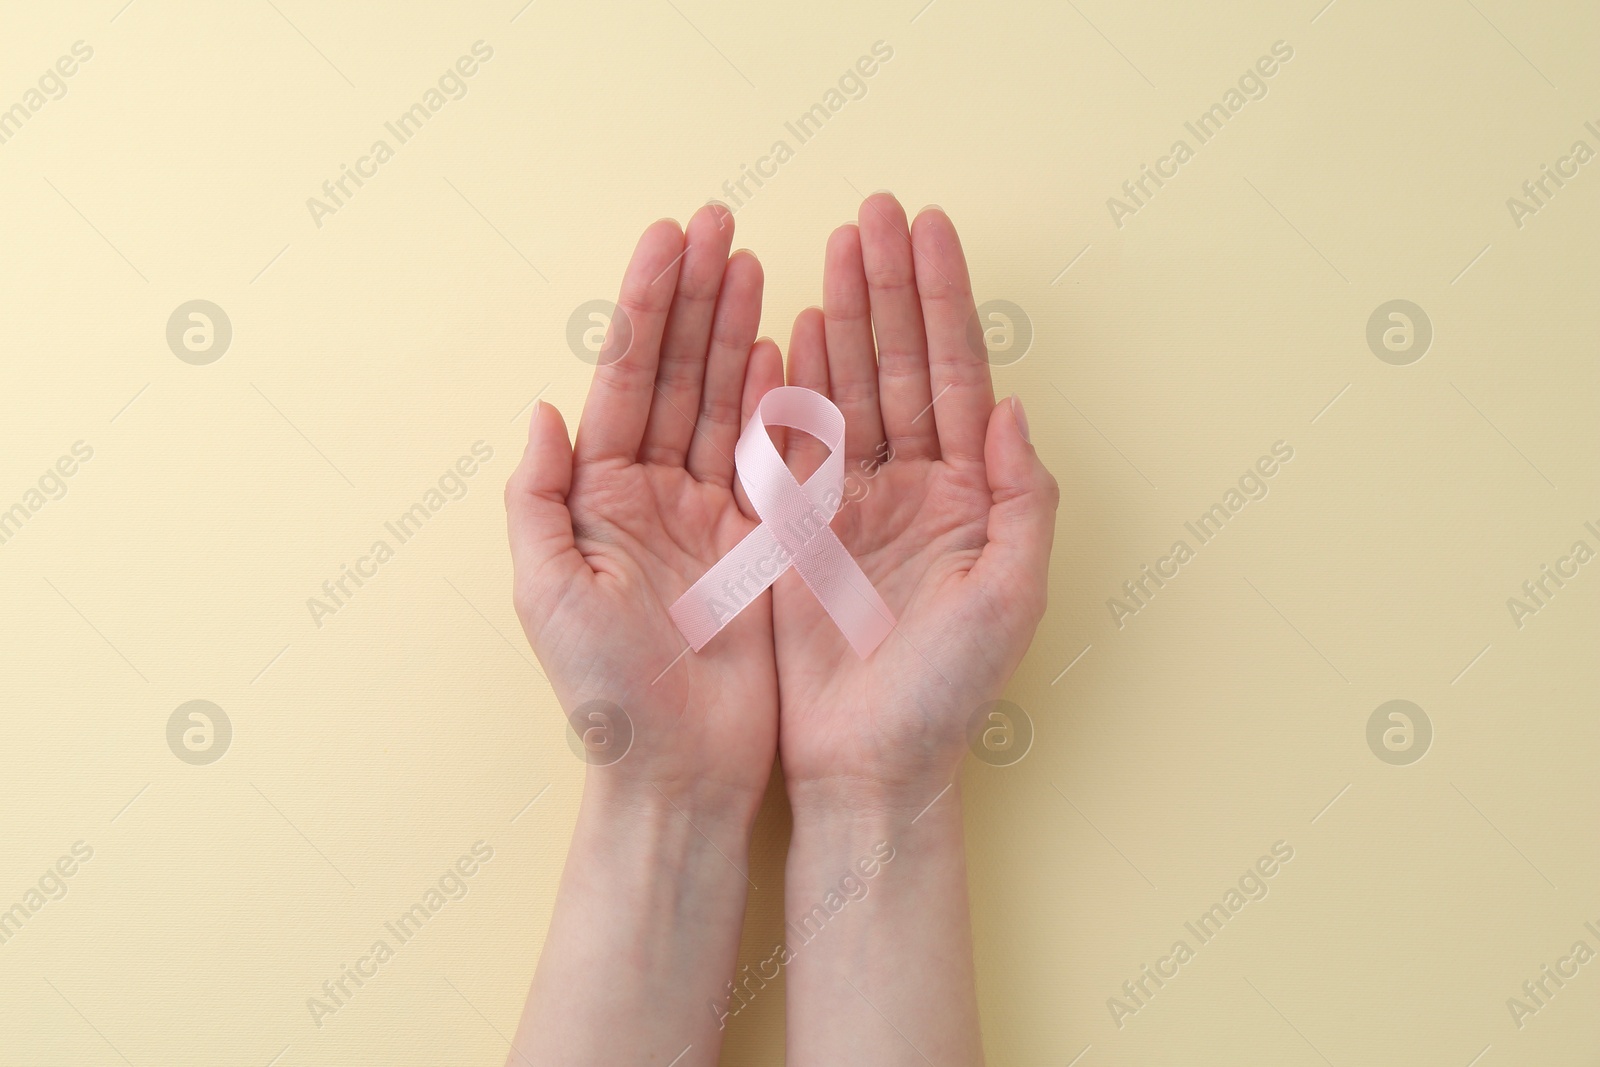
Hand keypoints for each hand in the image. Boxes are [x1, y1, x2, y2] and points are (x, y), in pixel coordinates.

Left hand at [505, 204, 782, 812]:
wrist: (681, 773)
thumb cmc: (605, 695)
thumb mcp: (547, 594)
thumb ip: (538, 497)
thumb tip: (543, 406)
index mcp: (598, 497)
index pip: (626, 380)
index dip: (648, 307)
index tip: (671, 239)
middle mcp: (651, 494)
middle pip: (677, 374)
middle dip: (696, 297)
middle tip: (721, 223)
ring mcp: (709, 514)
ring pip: (724, 402)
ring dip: (738, 330)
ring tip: (754, 261)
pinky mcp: (760, 544)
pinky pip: (770, 457)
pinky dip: (778, 400)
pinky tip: (786, 345)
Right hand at [773, 194, 1058, 812]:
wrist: (866, 767)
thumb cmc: (947, 695)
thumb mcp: (1010, 597)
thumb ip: (1022, 499)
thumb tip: (1011, 407)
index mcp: (967, 495)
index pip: (953, 375)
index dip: (942, 300)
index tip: (929, 228)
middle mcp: (912, 486)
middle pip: (897, 364)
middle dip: (889, 285)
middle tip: (874, 210)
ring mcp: (851, 503)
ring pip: (846, 388)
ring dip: (842, 315)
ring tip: (834, 245)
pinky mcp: (797, 529)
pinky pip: (792, 442)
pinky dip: (792, 384)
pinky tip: (792, 328)